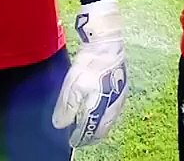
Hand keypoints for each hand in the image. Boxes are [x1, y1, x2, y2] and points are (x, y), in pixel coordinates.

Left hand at [52, 0, 128, 146]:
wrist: (107, 42)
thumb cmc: (89, 63)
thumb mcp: (72, 85)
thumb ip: (66, 108)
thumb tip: (61, 125)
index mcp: (101, 108)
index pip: (91, 131)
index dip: (80, 137)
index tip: (72, 140)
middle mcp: (113, 106)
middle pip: (102, 128)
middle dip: (91, 134)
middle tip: (79, 136)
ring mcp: (120, 97)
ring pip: (109, 120)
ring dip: (98, 125)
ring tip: (88, 125)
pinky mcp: (122, 88)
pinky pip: (114, 109)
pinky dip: (105, 115)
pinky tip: (99, 110)